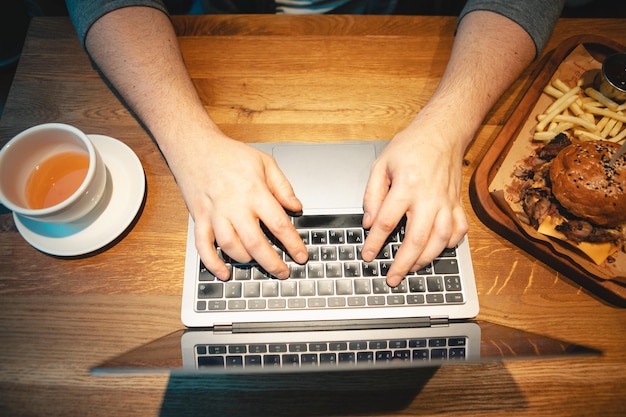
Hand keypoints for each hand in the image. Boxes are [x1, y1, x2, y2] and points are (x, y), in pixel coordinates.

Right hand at [173, 132, 308, 279]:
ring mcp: (215, 213)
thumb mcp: (264, 162)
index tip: (301, 256)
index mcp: (254, 192)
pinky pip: (203, 246)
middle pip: (256, 242)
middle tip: (283, 272)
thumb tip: (296, 207)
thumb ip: (283, 186)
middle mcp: (234, 205)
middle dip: (272, 262)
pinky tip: (224, 273)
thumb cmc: (230, 154)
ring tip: (258, 265)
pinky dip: (212, 263)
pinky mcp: (199, 218)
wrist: (194, 146)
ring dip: (246, 261)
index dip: (293, 243)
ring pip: (230, 246)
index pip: (279, 223)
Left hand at [361, 119, 468, 286]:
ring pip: (440, 240)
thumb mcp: (381, 165)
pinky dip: (451, 244)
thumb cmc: (411, 146)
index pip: (387, 222)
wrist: (443, 132)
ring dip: (426, 259)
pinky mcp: (457, 203)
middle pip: (416, 239)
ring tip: (411, 269)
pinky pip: (459, 230)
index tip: (368, 255)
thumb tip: (369, 222)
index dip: (375, 242)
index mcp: (407, 185)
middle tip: (391, 277)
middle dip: (402, 263)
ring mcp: (446, 202)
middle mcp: (429, 197)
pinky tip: (439, 250)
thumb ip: (372, 195)